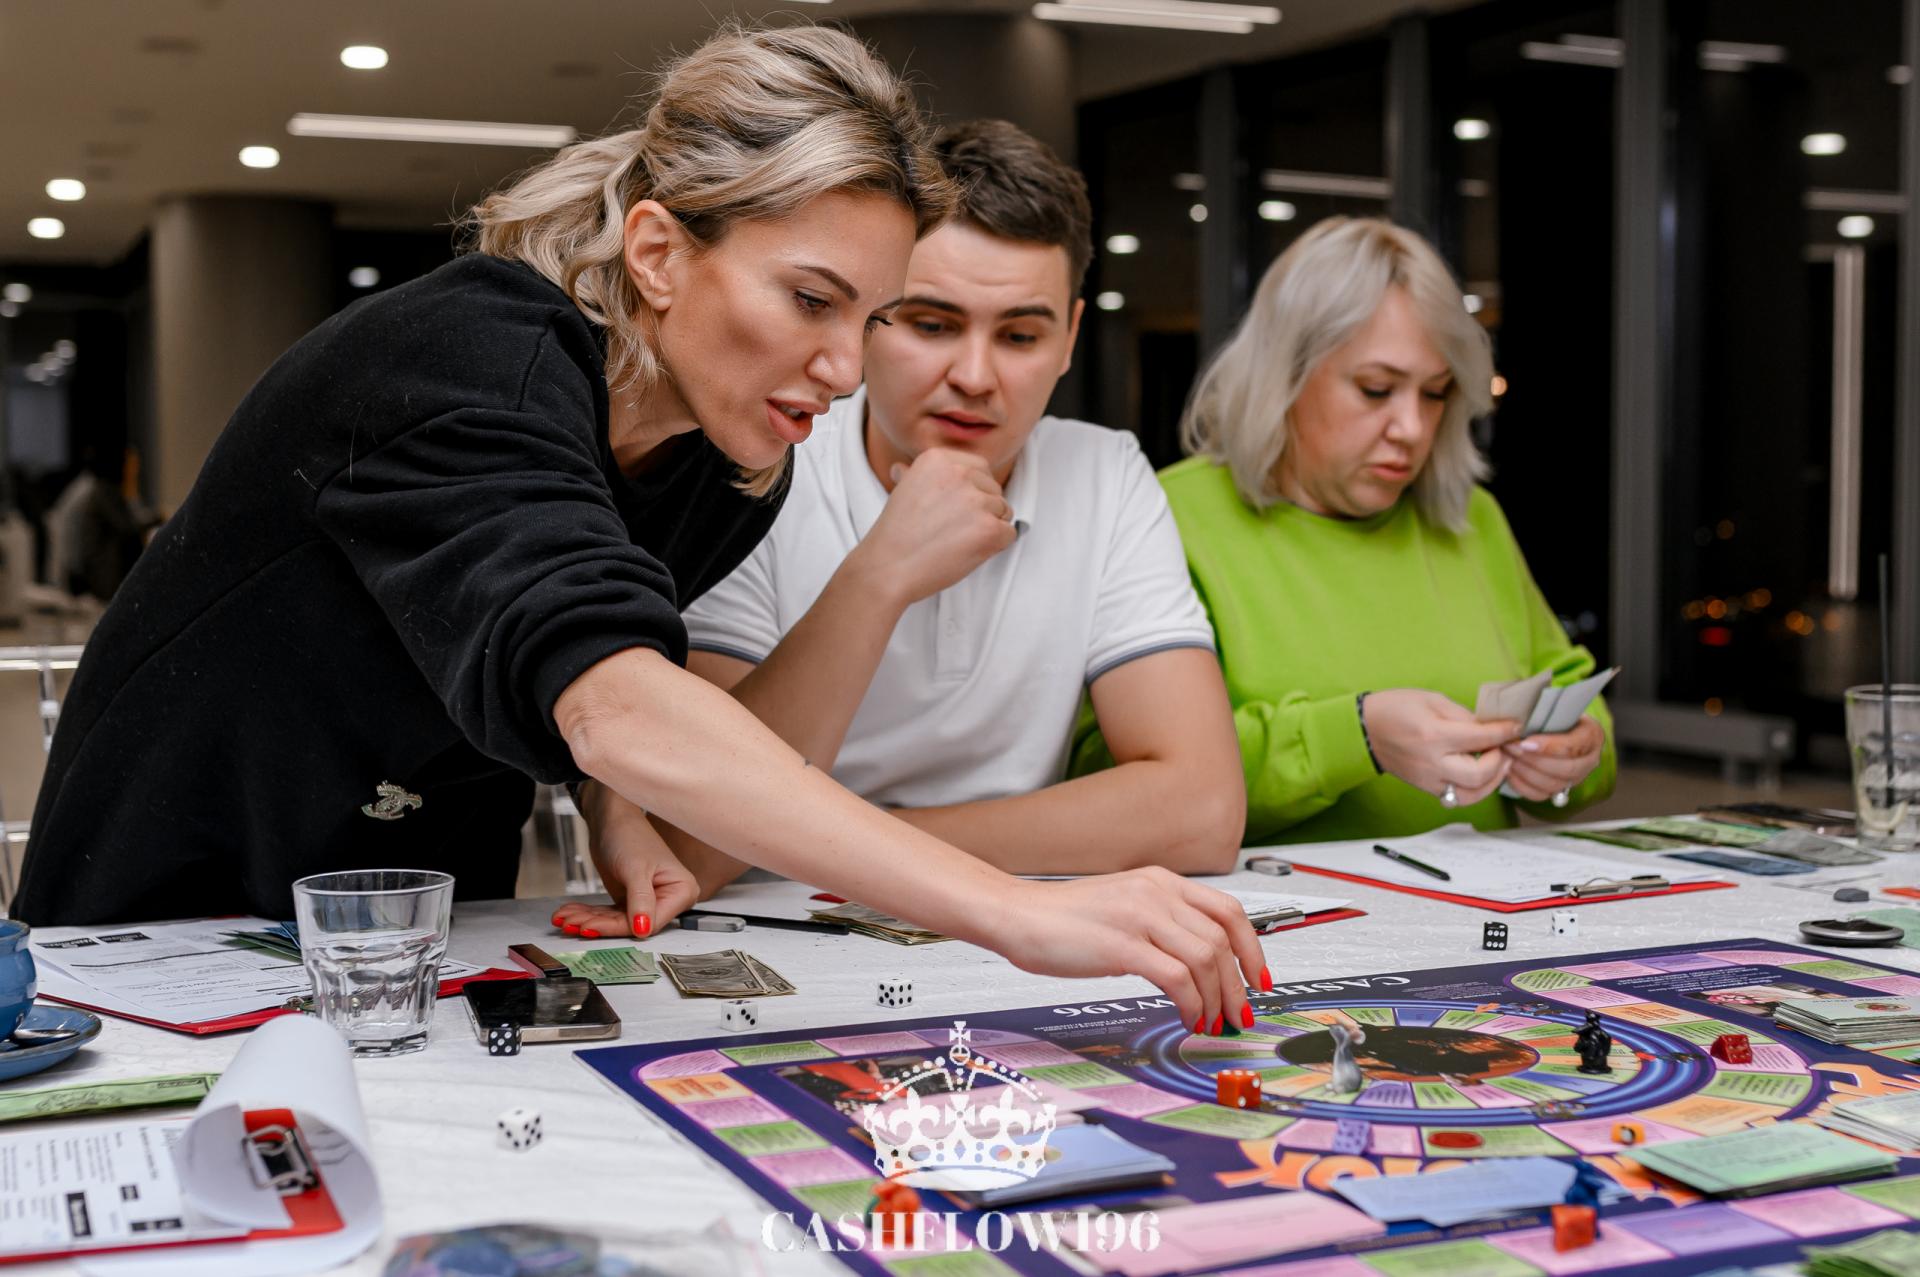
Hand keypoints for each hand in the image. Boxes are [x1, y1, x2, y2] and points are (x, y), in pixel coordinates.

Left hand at [550, 781, 698, 938]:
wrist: (611, 819)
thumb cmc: (630, 835)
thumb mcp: (636, 869)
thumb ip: (641, 901)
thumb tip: (644, 929)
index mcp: (681, 891)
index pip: (650, 922)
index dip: (620, 926)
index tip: (593, 927)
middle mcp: (667, 899)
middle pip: (631, 925)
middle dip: (597, 923)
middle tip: (570, 923)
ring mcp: (646, 901)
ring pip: (615, 921)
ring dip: (588, 920)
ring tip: (565, 918)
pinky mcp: (628, 900)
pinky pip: (608, 914)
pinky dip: (588, 914)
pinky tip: (570, 914)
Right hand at [847, 448, 1016, 605]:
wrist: (888, 567)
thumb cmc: (896, 535)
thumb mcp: (904, 491)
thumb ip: (918, 476)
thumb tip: (904, 470)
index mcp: (939, 458)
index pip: (980, 468)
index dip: (972, 491)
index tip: (955, 508)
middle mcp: (960, 473)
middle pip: (994, 489)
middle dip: (982, 510)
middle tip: (953, 529)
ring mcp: (976, 500)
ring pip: (1003, 511)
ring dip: (987, 528)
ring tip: (957, 541)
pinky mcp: (989, 528)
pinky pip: (1009, 533)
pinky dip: (994, 546)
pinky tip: (968, 550)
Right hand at [982, 868, 1268, 1034]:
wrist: (1017, 915)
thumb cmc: (1063, 918)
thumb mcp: (1123, 906)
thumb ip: (1160, 921)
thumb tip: (1198, 961)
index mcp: (1160, 881)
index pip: (1228, 910)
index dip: (1253, 948)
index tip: (1258, 978)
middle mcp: (1156, 893)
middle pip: (1223, 939)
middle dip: (1238, 985)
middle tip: (1239, 1014)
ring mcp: (1139, 917)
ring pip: (1205, 960)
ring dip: (1217, 999)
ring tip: (1212, 1022)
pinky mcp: (1122, 945)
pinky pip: (1177, 978)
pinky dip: (1192, 1004)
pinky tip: (1187, 1018)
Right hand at [1361, 689, 1518, 806]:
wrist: (1365, 729)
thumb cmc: (1396, 708)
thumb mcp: (1433, 700)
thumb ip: (1464, 715)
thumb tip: (1490, 727)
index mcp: (1434, 735)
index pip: (1480, 738)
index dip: (1504, 732)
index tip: (1517, 726)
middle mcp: (1432, 762)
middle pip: (1479, 775)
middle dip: (1499, 761)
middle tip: (1503, 747)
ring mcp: (1428, 779)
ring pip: (1470, 795)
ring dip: (1491, 782)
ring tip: (1497, 764)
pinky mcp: (1425, 788)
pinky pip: (1457, 798)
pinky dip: (1474, 790)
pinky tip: (1479, 775)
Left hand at [1501, 714, 1605, 801]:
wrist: (1552, 726)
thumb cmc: (1551, 712)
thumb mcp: (1553, 706)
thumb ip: (1544, 712)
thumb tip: (1522, 719)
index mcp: (1592, 735)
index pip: (1574, 746)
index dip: (1549, 747)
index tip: (1525, 742)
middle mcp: (1589, 760)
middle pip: (1565, 769)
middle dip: (1533, 760)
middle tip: (1510, 747)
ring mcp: (1576, 778)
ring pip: (1552, 784)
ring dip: (1525, 772)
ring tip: (1506, 757)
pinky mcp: (1559, 790)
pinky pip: (1540, 795)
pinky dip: (1522, 786)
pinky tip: (1508, 771)